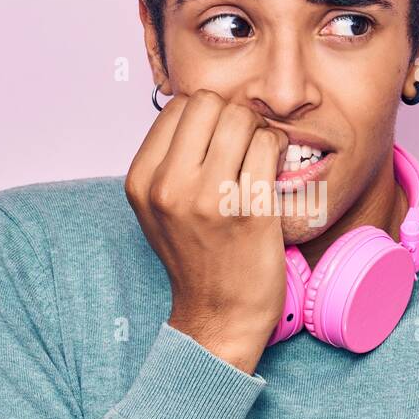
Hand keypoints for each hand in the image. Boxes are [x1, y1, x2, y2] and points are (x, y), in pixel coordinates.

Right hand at [125, 90, 288, 373]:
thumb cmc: (196, 258)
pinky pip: (269, 146)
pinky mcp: (249, 210)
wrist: (220, 316)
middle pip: (208, 102)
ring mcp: (209, 199)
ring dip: (257, 130)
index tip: (218, 138)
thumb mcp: (158, 209)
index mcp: (141, 181)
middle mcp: (169, 187)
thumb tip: (197, 107)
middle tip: (243, 143)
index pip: (177, 106)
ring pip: (241, 118)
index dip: (205, 114)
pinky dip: (277, 150)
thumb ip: (167, 160)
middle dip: (232, 115)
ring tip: (258, 156)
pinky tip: (273, 170)